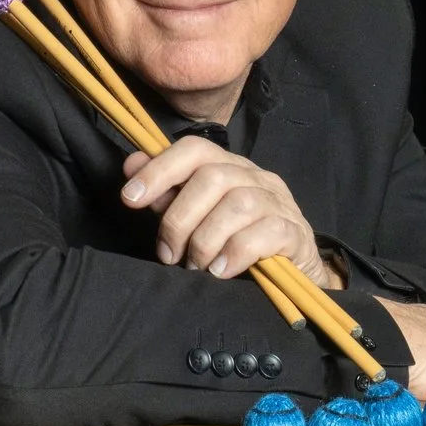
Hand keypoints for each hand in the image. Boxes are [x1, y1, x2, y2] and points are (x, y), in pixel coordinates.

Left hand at [119, 136, 340, 288]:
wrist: (295, 275)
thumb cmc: (240, 245)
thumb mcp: (199, 218)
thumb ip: (169, 195)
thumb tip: (131, 165)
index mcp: (231, 168)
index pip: (194, 150)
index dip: (159, 169)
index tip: (130, 197)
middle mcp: (257, 177)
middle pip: (212, 177)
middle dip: (180, 219)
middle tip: (169, 254)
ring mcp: (279, 203)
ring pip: (238, 204)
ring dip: (206, 240)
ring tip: (196, 266)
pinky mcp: (295, 232)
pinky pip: (266, 232)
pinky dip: (236, 253)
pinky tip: (221, 271)